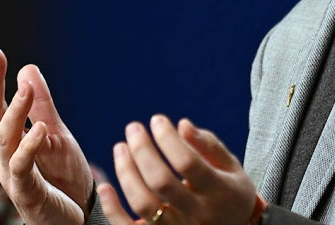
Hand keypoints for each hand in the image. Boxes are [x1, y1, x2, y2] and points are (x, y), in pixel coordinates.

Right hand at [0, 48, 93, 224]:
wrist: (71, 218)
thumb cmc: (59, 178)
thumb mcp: (54, 133)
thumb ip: (41, 105)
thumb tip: (26, 69)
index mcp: (3, 141)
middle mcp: (0, 156)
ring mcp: (11, 174)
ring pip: (4, 137)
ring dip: (14, 110)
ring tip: (26, 87)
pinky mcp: (26, 192)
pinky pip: (23, 166)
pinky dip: (30, 146)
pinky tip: (41, 128)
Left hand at [97, 115, 259, 224]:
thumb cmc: (229, 194)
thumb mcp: (230, 167)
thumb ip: (208, 145)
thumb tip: (181, 125)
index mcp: (219, 192)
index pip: (187, 162)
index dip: (168, 139)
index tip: (157, 120)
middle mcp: (198, 214)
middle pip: (161, 182)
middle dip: (142, 150)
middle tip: (133, 128)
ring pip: (143, 204)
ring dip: (126, 173)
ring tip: (120, 148)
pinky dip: (113, 209)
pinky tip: (105, 186)